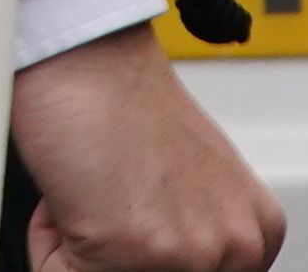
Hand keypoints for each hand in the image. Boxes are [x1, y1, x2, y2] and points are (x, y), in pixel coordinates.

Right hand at [11, 27, 279, 271]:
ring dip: (80, 250)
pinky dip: (51, 243)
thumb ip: (192, 232)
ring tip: (89, 195)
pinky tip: (72, 194)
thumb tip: (157, 262)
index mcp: (256, 233)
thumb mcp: (189, 185)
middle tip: (104, 202)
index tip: (129, 226)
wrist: (88, 55)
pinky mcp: (138, 252)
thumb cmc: (122, 106)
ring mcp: (191, 254)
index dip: (143, 253)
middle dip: (110, 256)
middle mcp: (236, 250)